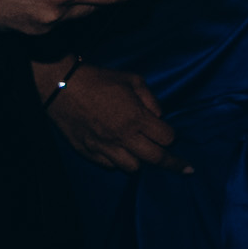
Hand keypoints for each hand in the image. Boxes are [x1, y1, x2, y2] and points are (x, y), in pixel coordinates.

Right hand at [49, 61, 180, 169]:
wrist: (62, 88)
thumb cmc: (99, 80)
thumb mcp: (132, 80)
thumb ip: (151, 99)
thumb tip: (159, 116)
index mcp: (136, 118)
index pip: (166, 138)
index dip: (171, 136)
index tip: (169, 134)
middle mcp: (122, 136)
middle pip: (155, 158)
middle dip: (172, 163)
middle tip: (185, 168)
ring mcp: (104, 147)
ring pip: (132, 167)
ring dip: (140, 160)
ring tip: (140, 152)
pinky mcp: (88, 152)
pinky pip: (109, 166)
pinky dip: (117, 161)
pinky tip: (118, 152)